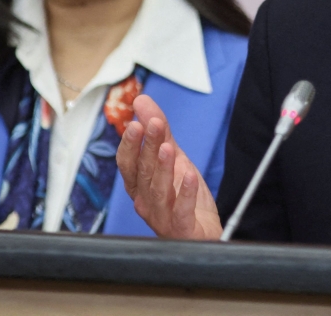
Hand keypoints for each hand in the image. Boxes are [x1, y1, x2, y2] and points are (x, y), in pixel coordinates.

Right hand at [116, 94, 222, 239]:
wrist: (202, 230)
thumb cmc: (181, 195)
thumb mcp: (172, 157)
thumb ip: (158, 131)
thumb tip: (141, 101)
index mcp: (138, 185)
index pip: (127, 163)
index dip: (130, 144)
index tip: (136, 122)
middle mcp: (145, 201)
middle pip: (143, 172)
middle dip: (147, 147)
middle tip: (152, 124)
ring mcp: (161, 216)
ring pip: (157, 191)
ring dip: (162, 168)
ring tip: (168, 147)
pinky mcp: (181, 228)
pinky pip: (181, 211)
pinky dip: (185, 194)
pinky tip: (190, 175)